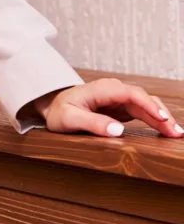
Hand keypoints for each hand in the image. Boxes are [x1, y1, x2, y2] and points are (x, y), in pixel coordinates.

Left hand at [32, 78, 183, 137]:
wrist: (52, 106)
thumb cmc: (58, 111)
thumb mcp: (69, 119)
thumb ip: (92, 123)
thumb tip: (117, 130)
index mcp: (103, 89)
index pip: (132, 94)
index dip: (148, 106)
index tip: (162, 118)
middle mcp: (115, 90)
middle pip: (144, 100)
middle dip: (162, 115)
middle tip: (176, 132)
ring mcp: (119, 98)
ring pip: (147, 106)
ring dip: (162, 119)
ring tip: (176, 134)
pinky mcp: (121, 107)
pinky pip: (142, 112)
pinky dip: (155, 120)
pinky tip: (166, 130)